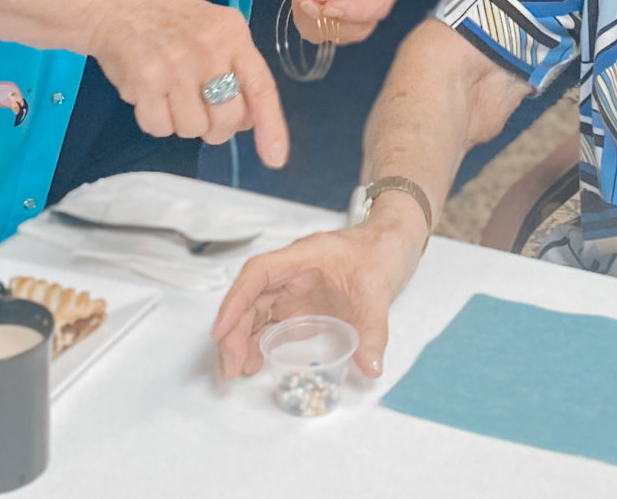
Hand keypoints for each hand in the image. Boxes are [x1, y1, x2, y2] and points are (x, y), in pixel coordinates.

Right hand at [85, 0, 288, 167]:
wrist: (115, 1)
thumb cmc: (168, 15)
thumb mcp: (214, 27)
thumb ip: (235, 68)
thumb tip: (249, 121)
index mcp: (232, 34)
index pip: (261, 88)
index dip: (271, 127)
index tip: (275, 158)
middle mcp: (207, 49)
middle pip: (227, 118)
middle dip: (216, 128)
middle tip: (201, 111)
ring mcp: (174, 66)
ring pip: (192, 128)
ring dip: (182, 122)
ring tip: (170, 94)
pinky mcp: (143, 81)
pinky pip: (159, 127)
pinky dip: (155, 120)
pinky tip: (150, 95)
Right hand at [211, 212, 425, 379]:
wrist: (395, 243)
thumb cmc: (381, 251)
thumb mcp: (379, 289)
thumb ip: (373, 328)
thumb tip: (370, 368)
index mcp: (302, 257)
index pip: (258, 274)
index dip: (236, 301)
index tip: (220, 331)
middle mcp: (291, 273)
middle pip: (251, 298)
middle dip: (234, 332)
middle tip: (229, 369)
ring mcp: (295, 289)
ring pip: (257, 312)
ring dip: (242, 340)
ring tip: (236, 372)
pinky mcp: (303, 305)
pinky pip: (274, 323)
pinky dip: (261, 342)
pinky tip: (255, 364)